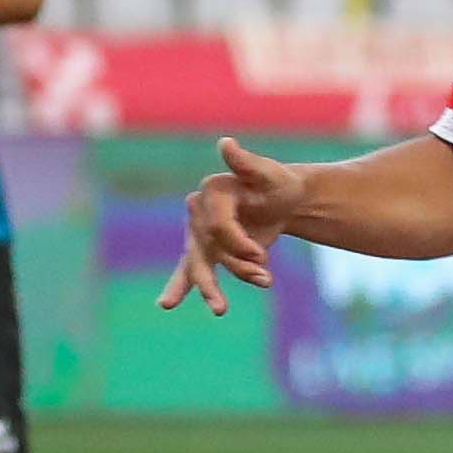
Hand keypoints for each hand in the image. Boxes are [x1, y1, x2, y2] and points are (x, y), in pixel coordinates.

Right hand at [155, 137, 306, 315]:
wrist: (285, 201)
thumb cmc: (278, 184)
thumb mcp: (268, 172)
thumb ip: (245, 162)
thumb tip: (225, 143)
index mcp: (212, 191)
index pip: (217, 225)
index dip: (238, 243)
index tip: (263, 255)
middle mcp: (199, 213)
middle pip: (202, 247)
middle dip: (223, 268)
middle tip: (247, 281)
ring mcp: (201, 234)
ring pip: (198, 265)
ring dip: (211, 288)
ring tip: (220, 310)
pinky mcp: (209, 252)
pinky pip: (195, 271)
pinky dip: (187, 288)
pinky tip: (168, 304)